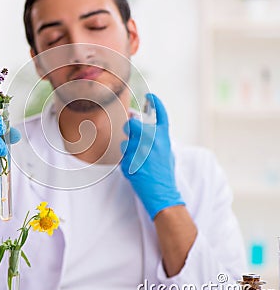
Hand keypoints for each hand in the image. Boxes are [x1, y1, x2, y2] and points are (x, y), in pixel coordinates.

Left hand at [120, 93, 183, 219]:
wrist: (162, 193)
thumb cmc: (164, 173)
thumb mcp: (167, 152)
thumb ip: (156, 138)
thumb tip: (140, 123)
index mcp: (164, 137)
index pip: (161, 113)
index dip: (155, 102)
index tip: (149, 95)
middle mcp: (153, 140)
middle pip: (132, 124)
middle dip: (129, 128)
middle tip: (132, 135)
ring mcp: (141, 150)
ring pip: (125, 143)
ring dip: (128, 151)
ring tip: (139, 162)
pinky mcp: (130, 161)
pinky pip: (123, 157)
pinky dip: (127, 163)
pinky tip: (136, 170)